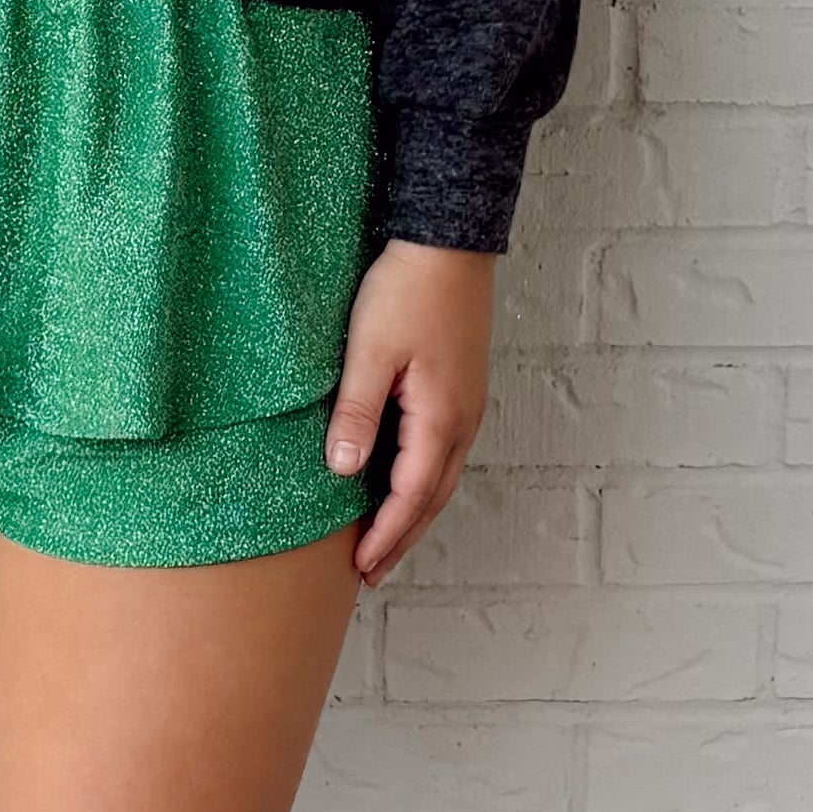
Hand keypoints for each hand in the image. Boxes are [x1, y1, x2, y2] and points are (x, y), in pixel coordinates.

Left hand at [327, 236, 495, 587]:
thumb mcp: (370, 352)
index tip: (361, 567)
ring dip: (413, 511)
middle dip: (402, 536)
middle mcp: (463, 420)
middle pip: (433, 497)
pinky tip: (399, 480)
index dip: (386, 535)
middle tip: (371, 571)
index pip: (411, 496)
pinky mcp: (461, 387)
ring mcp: (467, 404)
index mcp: (442, 418)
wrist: (447, 240)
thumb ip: (358, 414)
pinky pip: (442, 451)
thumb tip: (345, 471)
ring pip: (441, 476)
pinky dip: (421, 479)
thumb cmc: (407, 290)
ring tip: (384, 538)